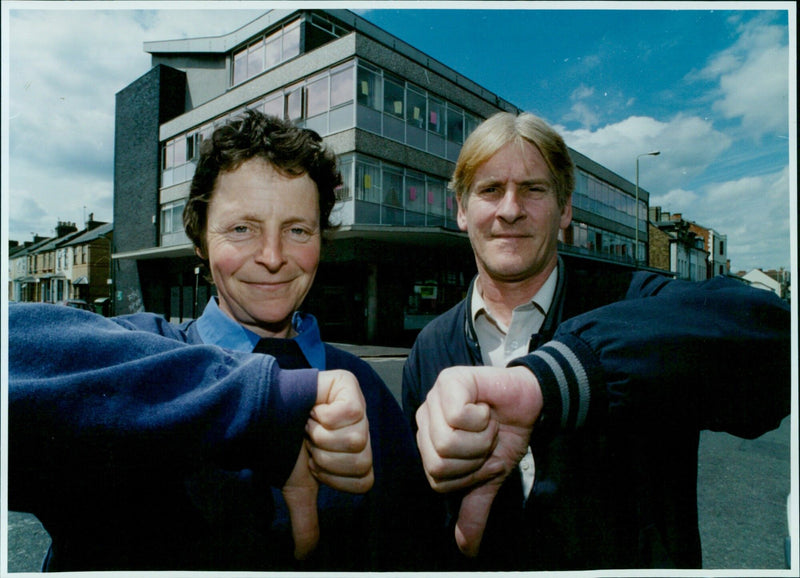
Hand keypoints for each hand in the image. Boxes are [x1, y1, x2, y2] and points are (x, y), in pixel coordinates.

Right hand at [281, 369, 373, 558]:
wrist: (261, 416)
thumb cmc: (282, 447)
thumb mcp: (297, 486)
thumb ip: (306, 520)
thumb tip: (302, 556)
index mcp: (357, 453)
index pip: (365, 480)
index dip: (333, 476)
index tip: (312, 461)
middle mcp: (362, 429)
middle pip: (363, 459)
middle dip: (325, 456)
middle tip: (309, 442)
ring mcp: (358, 405)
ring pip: (357, 438)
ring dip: (321, 436)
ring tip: (308, 425)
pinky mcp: (347, 385)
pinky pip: (350, 412)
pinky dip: (323, 415)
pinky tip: (313, 409)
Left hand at [415, 365, 541, 556]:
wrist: (532, 405)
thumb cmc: (506, 435)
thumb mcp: (490, 477)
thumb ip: (474, 509)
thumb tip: (467, 550)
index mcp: (428, 441)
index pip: (437, 478)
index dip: (469, 474)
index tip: (484, 455)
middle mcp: (425, 418)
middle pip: (438, 462)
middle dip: (475, 457)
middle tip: (487, 438)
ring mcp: (434, 398)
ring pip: (446, 441)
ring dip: (480, 437)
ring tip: (488, 423)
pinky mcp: (449, 381)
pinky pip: (456, 415)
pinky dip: (481, 418)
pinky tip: (486, 407)